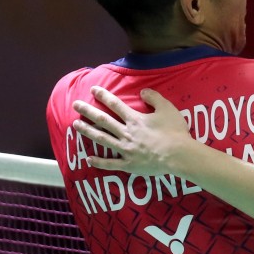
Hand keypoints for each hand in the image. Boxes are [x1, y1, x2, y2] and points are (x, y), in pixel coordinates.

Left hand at [72, 86, 190, 175]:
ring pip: (103, 139)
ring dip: (88, 131)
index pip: (116, 105)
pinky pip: (111, 164)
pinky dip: (99, 162)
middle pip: (103, 120)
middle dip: (88, 111)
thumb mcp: (167, 109)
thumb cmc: (174, 132)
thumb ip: (154, 98)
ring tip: (75, 126)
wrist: (178, 155)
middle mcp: (126, 133)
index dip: (103, 96)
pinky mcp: (129, 164)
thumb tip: (142, 91)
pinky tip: (88, 159)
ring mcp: (126, 150)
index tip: (93, 90)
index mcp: (135, 120)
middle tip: (75, 105)